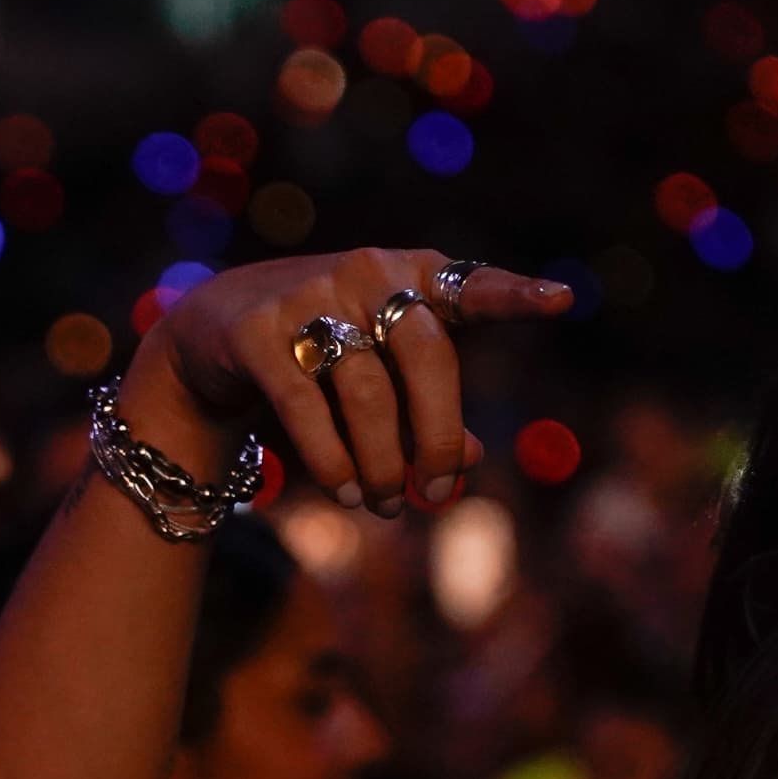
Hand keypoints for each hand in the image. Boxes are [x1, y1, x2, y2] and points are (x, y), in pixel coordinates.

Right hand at [125, 247, 573, 518]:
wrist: (215, 331)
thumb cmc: (323, 353)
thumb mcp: (384, 371)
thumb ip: (431, 409)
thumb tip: (471, 461)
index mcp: (414, 275)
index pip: (474, 287)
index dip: (516, 297)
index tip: (563, 302)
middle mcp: (368, 273)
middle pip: (427, 357)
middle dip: (437, 437)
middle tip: (438, 494)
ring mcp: (310, 296)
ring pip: (368, 394)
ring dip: (381, 463)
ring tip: (382, 504)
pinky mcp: (259, 331)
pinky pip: (306, 408)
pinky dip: (331, 459)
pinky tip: (344, 491)